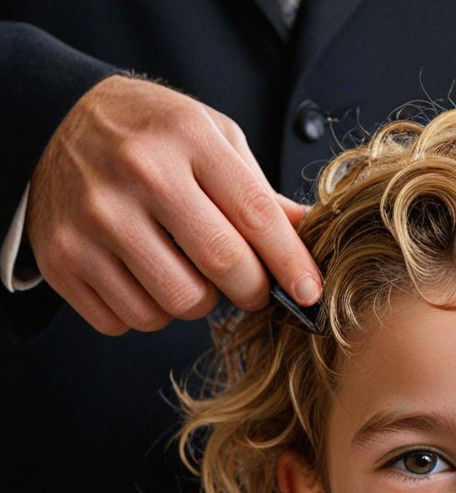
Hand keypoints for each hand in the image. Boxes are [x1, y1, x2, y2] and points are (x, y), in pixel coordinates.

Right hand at [25, 74, 320, 334]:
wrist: (54, 121)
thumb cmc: (151, 136)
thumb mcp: (212, 141)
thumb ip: (261, 194)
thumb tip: (314, 238)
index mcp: (187, 138)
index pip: (256, 216)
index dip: (291, 265)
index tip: (309, 294)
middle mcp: (138, 174)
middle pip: (222, 267)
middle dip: (250, 290)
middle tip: (247, 283)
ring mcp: (94, 218)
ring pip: (178, 304)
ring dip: (196, 302)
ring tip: (184, 268)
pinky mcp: (61, 257)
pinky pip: (129, 320)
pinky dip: (146, 310)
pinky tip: (142, 275)